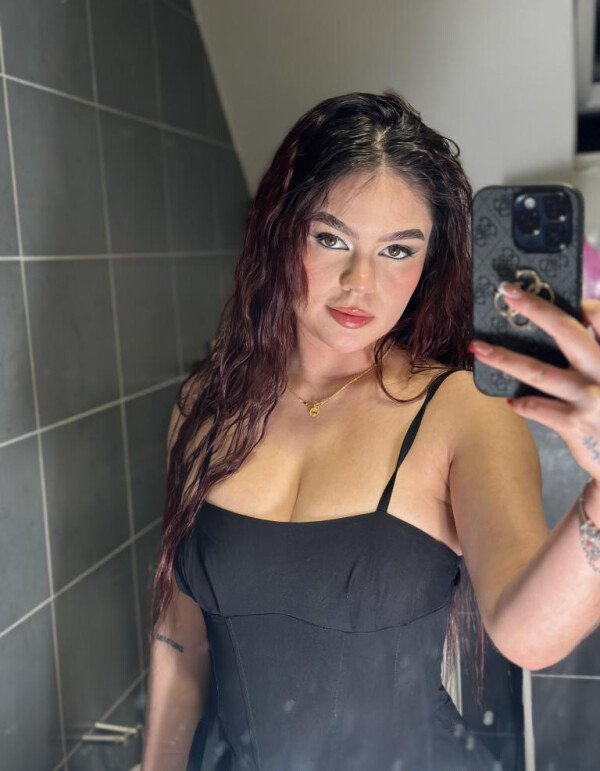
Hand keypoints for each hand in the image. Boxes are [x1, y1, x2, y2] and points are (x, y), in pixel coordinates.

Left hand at [469, 281, 599, 482]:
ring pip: (538, 371)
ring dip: (504, 358)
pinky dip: (522, 403)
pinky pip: (537, 407)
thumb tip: (569, 324)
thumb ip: (594, 352)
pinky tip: (511, 400)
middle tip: (508, 292)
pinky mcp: (574, 424)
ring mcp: (589, 398)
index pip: (599, 318)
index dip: (580, 302)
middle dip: (535, 309)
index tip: (550, 290)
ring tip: (478, 348)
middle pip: (566, 332)